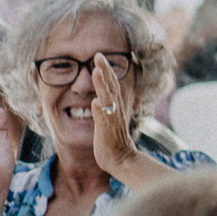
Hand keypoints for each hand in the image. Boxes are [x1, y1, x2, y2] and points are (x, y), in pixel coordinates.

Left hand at [88, 59, 144, 178]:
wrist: (121, 160)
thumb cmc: (112, 141)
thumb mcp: (108, 120)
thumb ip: (105, 108)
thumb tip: (97, 98)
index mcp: (115, 106)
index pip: (112, 84)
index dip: (106, 70)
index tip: (100, 56)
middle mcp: (116, 110)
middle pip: (111, 86)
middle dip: (105, 70)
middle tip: (99, 55)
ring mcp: (112, 120)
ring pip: (108, 99)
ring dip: (102, 85)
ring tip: (96, 71)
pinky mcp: (106, 131)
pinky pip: (103, 119)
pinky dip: (100, 110)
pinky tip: (95, 102)